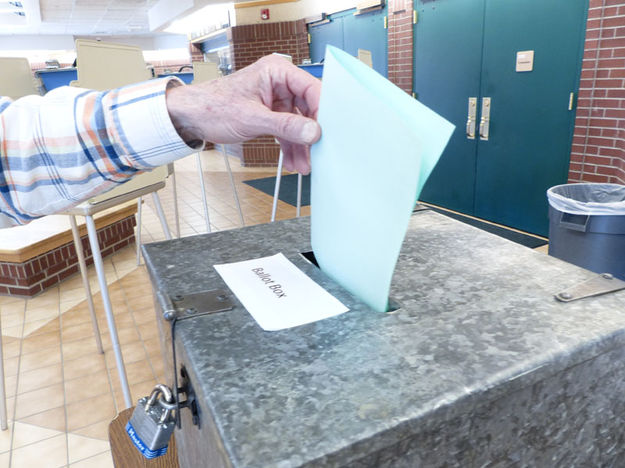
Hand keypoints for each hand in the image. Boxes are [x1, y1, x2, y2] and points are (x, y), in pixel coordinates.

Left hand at [166, 55, 320, 174]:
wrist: (192, 118)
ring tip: (306, 164)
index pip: (311, 88)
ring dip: (302, 145)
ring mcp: (276, 99)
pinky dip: (291, 147)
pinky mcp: (271, 114)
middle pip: (309, 108)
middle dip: (312, 133)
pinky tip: (295, 162)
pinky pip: (288, 131)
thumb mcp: (252, 118)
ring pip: (299, 123)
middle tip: (319, 152)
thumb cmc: (213, 107)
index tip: (328, 131)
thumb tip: (312, 132)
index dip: (323, 110)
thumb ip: (285, 126)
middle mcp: (280, 83)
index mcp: (277, 72)